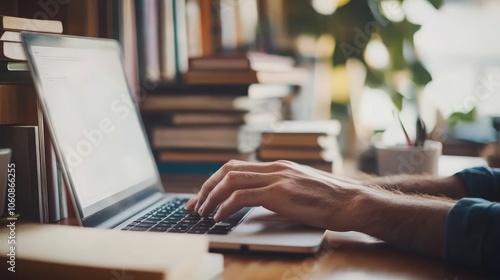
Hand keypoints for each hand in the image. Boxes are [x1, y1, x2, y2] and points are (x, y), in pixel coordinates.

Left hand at [185, 160, 363, 230]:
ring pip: (231, 181)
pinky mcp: (280, 193)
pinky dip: (226, 207)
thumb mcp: (299, 188)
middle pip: (228, 170)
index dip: (215, 180)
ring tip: (202, 213)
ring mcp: (277, 178)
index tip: (203, 195)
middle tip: (194, 205)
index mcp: (277, 166)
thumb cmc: (329, 200)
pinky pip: (242, 198)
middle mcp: (274, 168)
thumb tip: (256, 201)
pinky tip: (220, 218)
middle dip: (206, 187)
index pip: (236, 167)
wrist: (351, 202)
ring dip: (211, 197)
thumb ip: (278, 189)